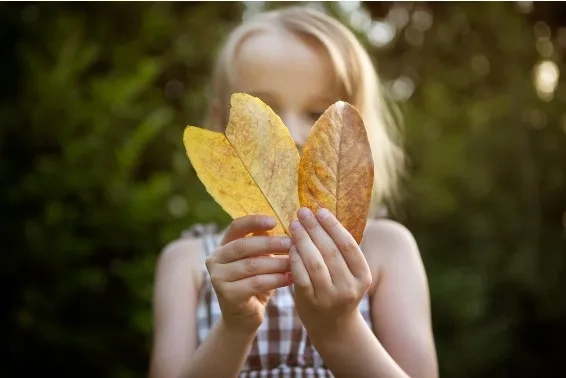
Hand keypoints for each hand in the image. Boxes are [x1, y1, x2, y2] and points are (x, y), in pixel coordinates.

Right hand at [206, 215, 292, 333]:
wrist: (243, 318)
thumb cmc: (254, 284)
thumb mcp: (258, 260)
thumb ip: (263, 243)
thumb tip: (282, 223)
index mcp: (222, 246)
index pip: (236, 227)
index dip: (254, 221)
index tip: (274, 221)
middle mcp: (215, 260)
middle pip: (244, 246)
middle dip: (270, 244)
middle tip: (292, 243)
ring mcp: (218, 278)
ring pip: (252, 265)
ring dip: (276, 263)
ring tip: (295, 262)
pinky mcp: (227, 295)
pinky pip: (256, 283)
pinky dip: (276, 280)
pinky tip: (290, 278)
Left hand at [288, 207, 371, 336]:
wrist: (333, 327)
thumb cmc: (339, 290)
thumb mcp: (349, 273)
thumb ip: (341, 250)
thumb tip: (323, 215)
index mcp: (363, 276)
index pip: (348, 245)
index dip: (334, 226)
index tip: (320, 210)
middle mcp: (349, 287)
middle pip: (330, 251)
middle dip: (315, 228)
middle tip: (303, 212)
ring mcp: (329, 297)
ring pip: (315, 262)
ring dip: (303, 240)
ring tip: (294, 225)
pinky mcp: (310, 302)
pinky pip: (300, 275)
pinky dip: (294, 258)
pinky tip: (290, 245)